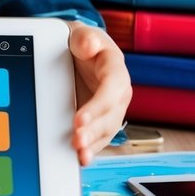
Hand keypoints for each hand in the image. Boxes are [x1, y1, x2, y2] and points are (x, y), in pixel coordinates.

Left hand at [67, 21, 131, 165]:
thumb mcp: (84, 35)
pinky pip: (97, 139)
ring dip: (93, 145)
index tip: (79, 119)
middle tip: (77, 141)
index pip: (111, 90)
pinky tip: (79, 159)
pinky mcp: (99, 123)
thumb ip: (87, 38)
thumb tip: (89, 45)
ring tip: (79, 154)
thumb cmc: (84, 44)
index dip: (98, 106)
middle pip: (109, 116)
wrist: (79, 53)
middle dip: (94, 131)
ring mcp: (109, 112)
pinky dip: (90, 150)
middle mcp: (117, 95)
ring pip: (105, 132)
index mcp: (116, 72)